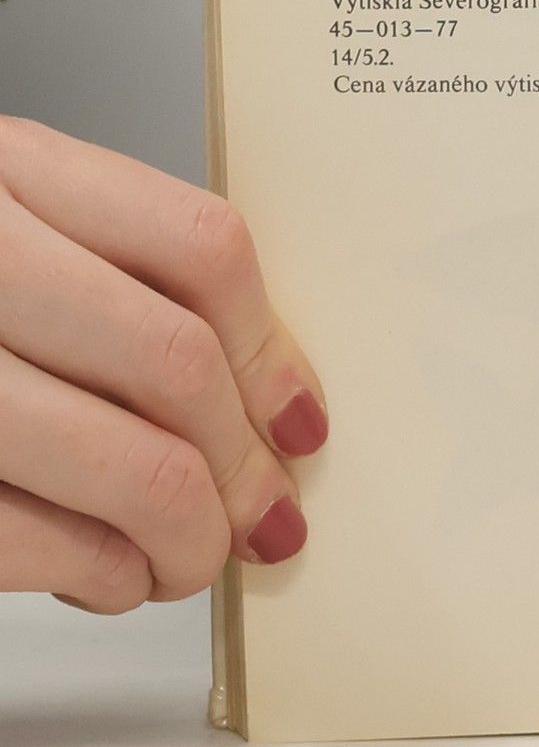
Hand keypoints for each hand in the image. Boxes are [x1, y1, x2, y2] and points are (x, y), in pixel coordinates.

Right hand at [0, 118, 324, 612]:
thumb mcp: (8, 235)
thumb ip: (110, 281)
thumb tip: (266, 404)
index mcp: (4, 171)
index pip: (201, 249)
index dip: (276, 351)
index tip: (301, 420)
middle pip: (176, 366)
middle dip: (244, 468)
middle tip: (263, 517)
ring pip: (130, 467)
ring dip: (188, 538)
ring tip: (189, 557)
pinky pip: (38, 543)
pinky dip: (106, 576)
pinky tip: (110, 575)